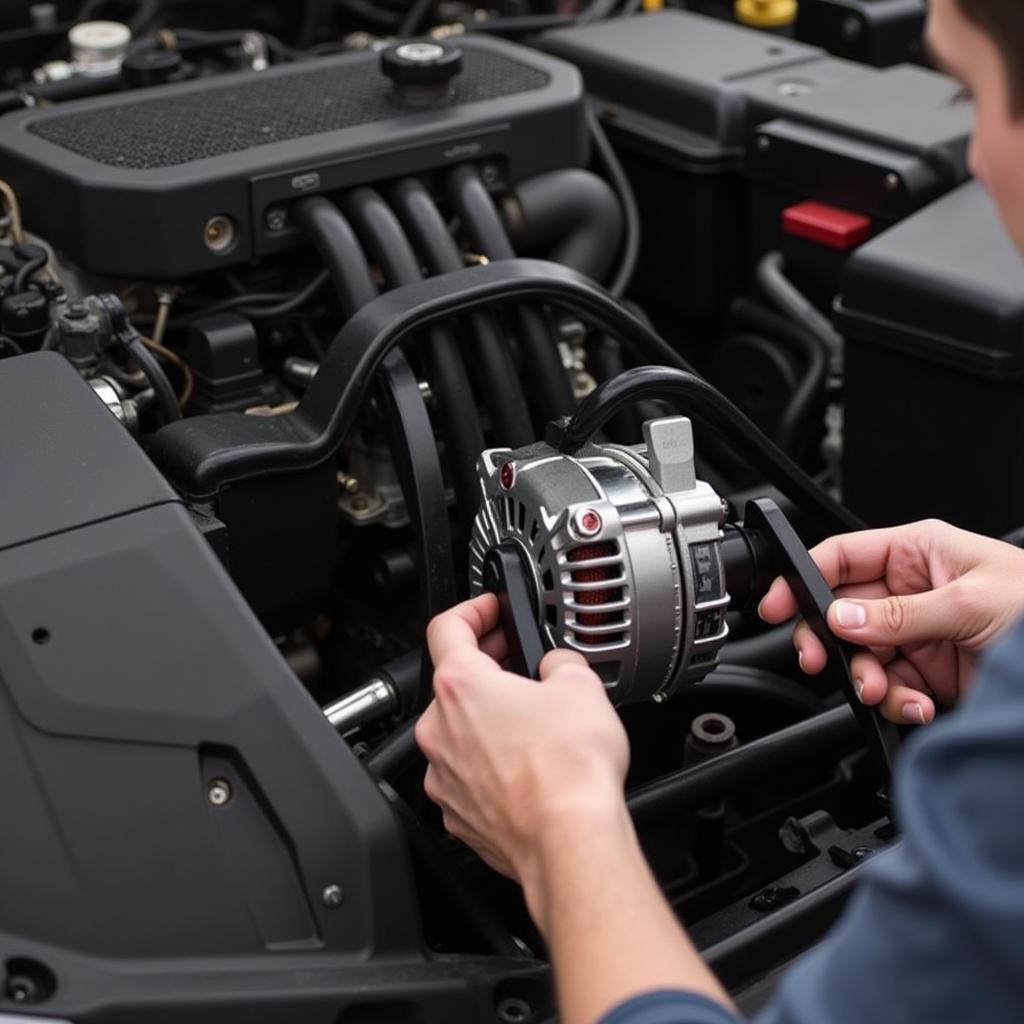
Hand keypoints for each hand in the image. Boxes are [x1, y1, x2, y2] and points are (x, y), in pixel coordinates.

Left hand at [416, 594, 628, 924]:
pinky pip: (467, 775)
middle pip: (453, 682)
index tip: (488, 609)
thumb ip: (560, 661)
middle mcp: (441, 729)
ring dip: (489, 720)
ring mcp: (444, 775)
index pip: (447, 626)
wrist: (569, 841)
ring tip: (533, 723)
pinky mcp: (457, 813)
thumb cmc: (568, 770)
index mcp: (461, 685)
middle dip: (488, 667)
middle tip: (519, 663)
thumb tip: (557, 667)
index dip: (471, 610)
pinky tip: (526, 766)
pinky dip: (489, 764)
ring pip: (460, 732)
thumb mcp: (580, 684)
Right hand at [758, 519, 1023, 725]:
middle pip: (841, 613)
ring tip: (885, 691)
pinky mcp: (930, 674)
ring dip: (867, 680)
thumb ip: (900, 615)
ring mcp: (919, 634)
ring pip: (861, 657)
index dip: (804, 578)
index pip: (842, 557)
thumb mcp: (971, 603)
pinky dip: (897, 702)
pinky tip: (920, 703)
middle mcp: (913, 592)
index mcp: (919, 554)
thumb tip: (843, 617)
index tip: (777, 605)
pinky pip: (889, 689)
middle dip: (830, 642)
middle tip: (821, 660)